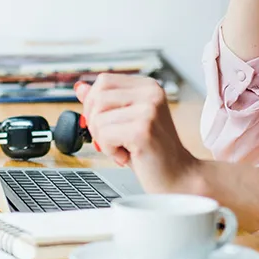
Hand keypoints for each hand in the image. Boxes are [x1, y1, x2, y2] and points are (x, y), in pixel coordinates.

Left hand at [73, 75, 197, 193]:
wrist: (178, 177)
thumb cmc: (152, 152)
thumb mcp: (125, 122)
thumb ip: (105, 103)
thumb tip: (81, 88)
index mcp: (148, 87)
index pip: (104, 81)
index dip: (94, 103)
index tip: (105, 123)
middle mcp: (150, 94)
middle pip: (97, 97)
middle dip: (96, 123)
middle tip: (113, 140)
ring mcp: (148, 110)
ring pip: (98, 118)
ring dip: (103, 139)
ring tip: (123, 148)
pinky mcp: (142, 130)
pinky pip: (104, 135)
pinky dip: (109, 150)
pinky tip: (126, 155)